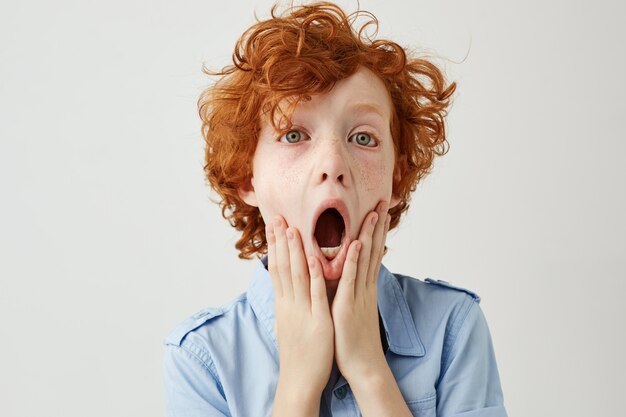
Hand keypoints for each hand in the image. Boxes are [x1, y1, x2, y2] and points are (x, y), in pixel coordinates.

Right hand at [267, 216, 333, 401]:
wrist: (299, 380)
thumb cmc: (297, 352)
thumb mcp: (288, 323)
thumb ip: (288, 303)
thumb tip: (284, 288)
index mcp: (284, 303)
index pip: (277, 268)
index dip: (274, 246)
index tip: (272, 226)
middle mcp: (289, 304)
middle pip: (283, 267)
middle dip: (280, 241)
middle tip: (276, 216)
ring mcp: (303, 311)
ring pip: (298, 276)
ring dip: (295, 251)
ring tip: (292, 228)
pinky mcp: (318, 321)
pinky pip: (317, 294)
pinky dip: (317, 275)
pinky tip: (316, 258)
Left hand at [331, 201, 390, 382]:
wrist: (364, 366)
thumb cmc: (354, 340)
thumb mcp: (354, 309)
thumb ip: (351, 290)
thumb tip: (347, 275)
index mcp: (365, 288)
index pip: (372, 253)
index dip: (376, 231)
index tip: (378, 210)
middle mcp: (365, 287)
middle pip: (373, 250)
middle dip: (378, 225)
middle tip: (383, 201)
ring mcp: (359, 295)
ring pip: (365, 259)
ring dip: (369, 235)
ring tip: (373, 213)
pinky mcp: (349, 305)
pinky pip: (352, 279)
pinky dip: (354, 260)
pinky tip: (357, 243)